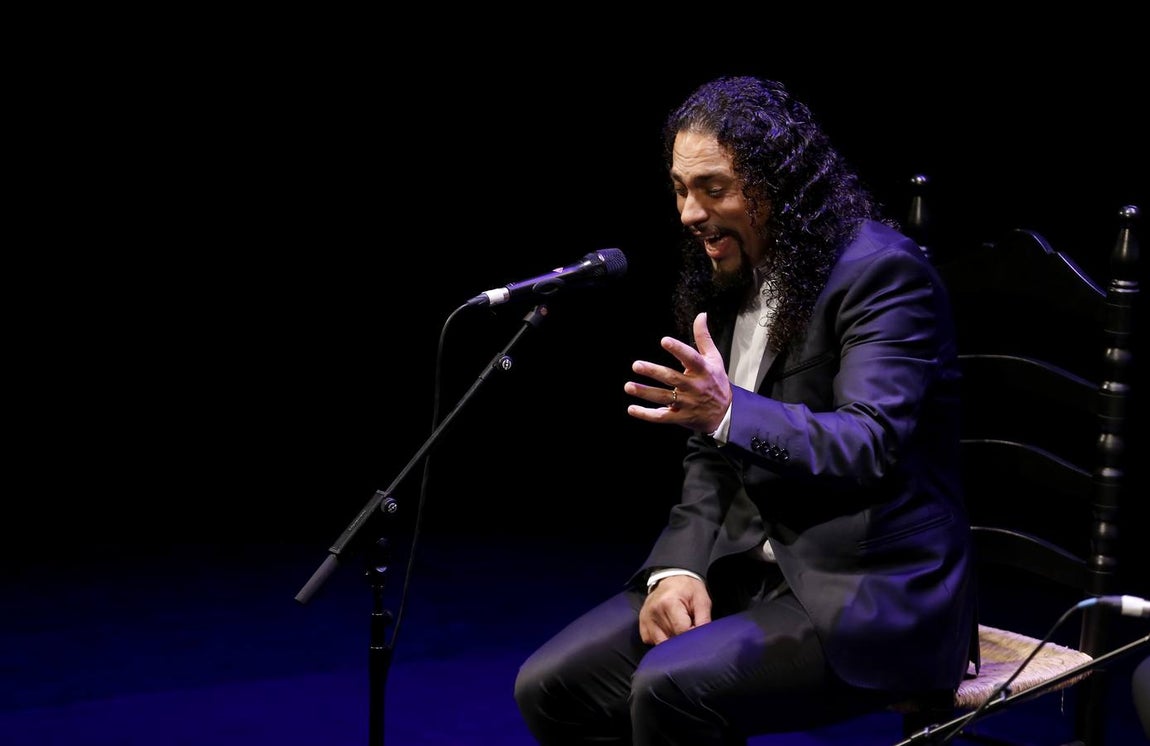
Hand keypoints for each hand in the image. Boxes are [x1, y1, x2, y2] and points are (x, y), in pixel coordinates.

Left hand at [624, 312, 730, 431]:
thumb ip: (704, 337)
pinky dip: (647, 415)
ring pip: (664, 398)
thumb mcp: (714, 359)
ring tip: (628, 386)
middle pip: (672, 378)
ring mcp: (687, 403)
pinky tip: (632, 409)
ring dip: (645, 392)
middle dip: (654, 372)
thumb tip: (701, 315)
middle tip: (636, 365)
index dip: (678, 349)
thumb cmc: (716, 381)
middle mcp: (695, 387)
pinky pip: (662, 417)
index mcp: (703, 370)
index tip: (664, 340)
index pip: (691, 358)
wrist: (726, 414)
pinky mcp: (681, 417)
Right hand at [639, 574, 711, 644]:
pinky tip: (668, 628)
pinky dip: (663, 639)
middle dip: (683, 637)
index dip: (693, 634)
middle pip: (672, 639)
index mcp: (668, 603)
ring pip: (662, 644)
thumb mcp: (702, 600)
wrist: (672, 581)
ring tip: (678, 626)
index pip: (682, 631)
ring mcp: (646, 620)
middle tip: (688, 625)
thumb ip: (704, 620)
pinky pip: (653, 642)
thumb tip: (703, 639)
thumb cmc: (687, 590)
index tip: (696, 627)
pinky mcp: (642, 626)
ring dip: (672, 640)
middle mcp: (653, 612)